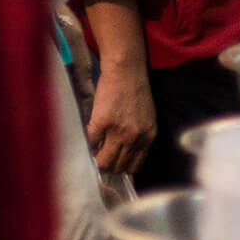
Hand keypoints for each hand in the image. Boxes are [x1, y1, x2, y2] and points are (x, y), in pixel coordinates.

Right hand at [85, 62, 156, 176]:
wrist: (127, 72)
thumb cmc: (137, 92)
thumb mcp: (146, 118)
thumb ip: (138, 137)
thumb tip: (124, 153)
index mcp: (148, 137)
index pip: (135, 166)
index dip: (123, 168)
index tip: (116, 164)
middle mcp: (134, 138)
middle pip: (118, 166)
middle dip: (109, 165)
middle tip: (102, 158)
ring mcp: (117, 132)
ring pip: (104, 160)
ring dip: (98, 158)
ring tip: (96, 151)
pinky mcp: (101, 123)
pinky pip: (92, 142)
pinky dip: (90, 142)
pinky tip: (92, 136)